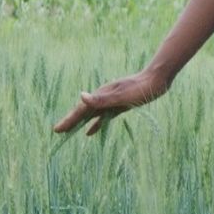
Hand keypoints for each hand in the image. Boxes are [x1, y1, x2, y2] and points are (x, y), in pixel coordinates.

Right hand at [54, 68, 168, 135]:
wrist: (156, 80)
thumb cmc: (140, 89)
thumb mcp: (121, 96)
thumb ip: (102, 99)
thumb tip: (81, 96)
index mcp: (101, 95)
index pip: (80, 110)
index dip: (68, 120)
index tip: (57, 129)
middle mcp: (102, 98)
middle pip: (83, 112)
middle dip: (70, 121)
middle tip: (57, 132)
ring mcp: (110, 101)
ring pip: (90, 115)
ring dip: (79, 123)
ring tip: (68, 132)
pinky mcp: (118, 106)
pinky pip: (102, 117)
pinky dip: (94, 124)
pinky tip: (90, 132)